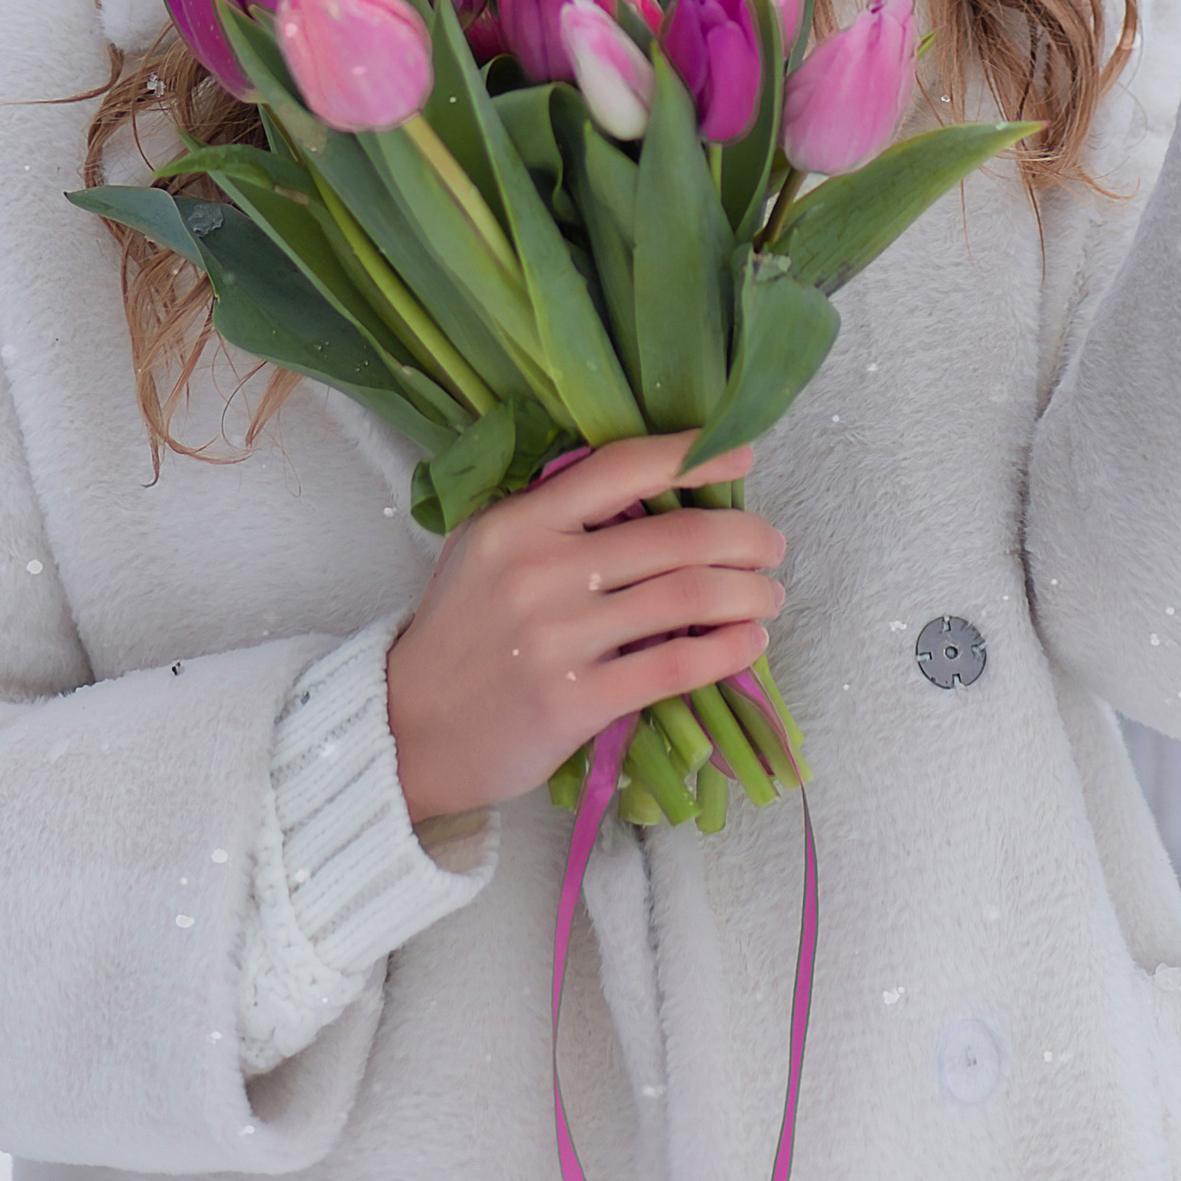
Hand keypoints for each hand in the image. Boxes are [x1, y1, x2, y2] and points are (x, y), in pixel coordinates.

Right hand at [384, 429, 787, 825]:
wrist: (409, 727)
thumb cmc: (459, 632)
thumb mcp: (485, 550)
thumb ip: (552, 518)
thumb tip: (648, 492)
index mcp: (519, 522)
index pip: (620, 468)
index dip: (691, 455)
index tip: (740, 454)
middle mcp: (541, 571)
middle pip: (674, 537)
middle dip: (744, 536)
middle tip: (772, 545)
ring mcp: (559, 638)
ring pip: (686, 599)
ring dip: (747, 593)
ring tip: (769, 595)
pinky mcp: (576, 700)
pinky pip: (674, 667)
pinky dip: (727, 651)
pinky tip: (749, 643)